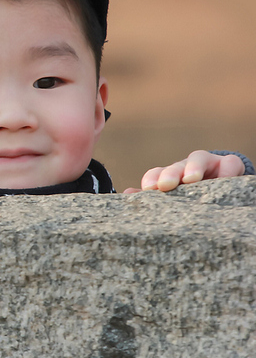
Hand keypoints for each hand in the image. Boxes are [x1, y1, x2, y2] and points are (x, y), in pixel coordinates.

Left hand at [123, 150, 244, 192]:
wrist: (223, 188)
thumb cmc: (190, 196)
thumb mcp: (172, 198)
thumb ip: (151, 198)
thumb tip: (127, 195)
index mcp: (169, 177)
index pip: (156, 174)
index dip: (151, 179)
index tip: (147, 189)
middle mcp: (185, 167)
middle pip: (174, 167)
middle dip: (169, 174)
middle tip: (165, 185)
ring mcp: (207, 164)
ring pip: (197, 159)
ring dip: (192, 168)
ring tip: (191, 179)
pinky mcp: (229, 165)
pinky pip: (230, 163)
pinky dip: (227, 169)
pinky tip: (226, 178)